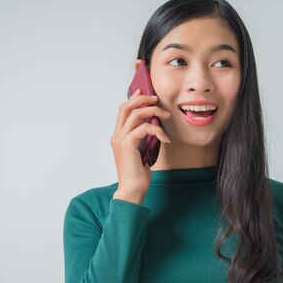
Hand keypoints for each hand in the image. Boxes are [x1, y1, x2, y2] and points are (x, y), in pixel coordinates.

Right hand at [110, 85, 170, 203]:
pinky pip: (144, 128)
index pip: (123, 110)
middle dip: (142, 99)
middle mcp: (117, 135)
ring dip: (153, 111)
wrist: (132, 190)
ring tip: (166, 116)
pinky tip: (165, 138)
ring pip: (136, 114)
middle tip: (156, 99)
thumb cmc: (138, 173)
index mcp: (118, 136)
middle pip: (126, 106)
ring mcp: (120, 139)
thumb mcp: (142, 151)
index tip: (144, 92)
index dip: (133, 99)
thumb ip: (144, 137)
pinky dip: (157, 130)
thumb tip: (155, 124)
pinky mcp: (128, 145)